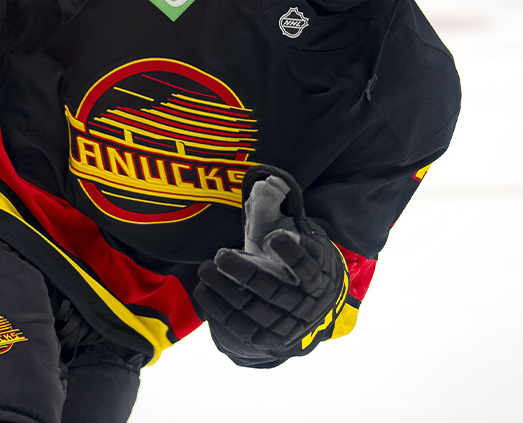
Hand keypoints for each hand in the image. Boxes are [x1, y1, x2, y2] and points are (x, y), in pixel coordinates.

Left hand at [194, 165, 347, 365]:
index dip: (292, 255)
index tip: (273, 237)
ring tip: (205, 269)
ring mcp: (287, 327)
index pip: (308, 270)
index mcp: (319, 278)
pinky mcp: (267, 340)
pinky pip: (241, 328)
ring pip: (254, 311)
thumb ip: (285, 214)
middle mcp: (305, 306)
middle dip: (245, 273)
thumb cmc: (302, 260)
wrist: (311, 306)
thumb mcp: (302, 236)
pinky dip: (219, 310)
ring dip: (226, 291)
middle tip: (221, 254)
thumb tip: (269, 182)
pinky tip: (203, 289)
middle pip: (274, 291)